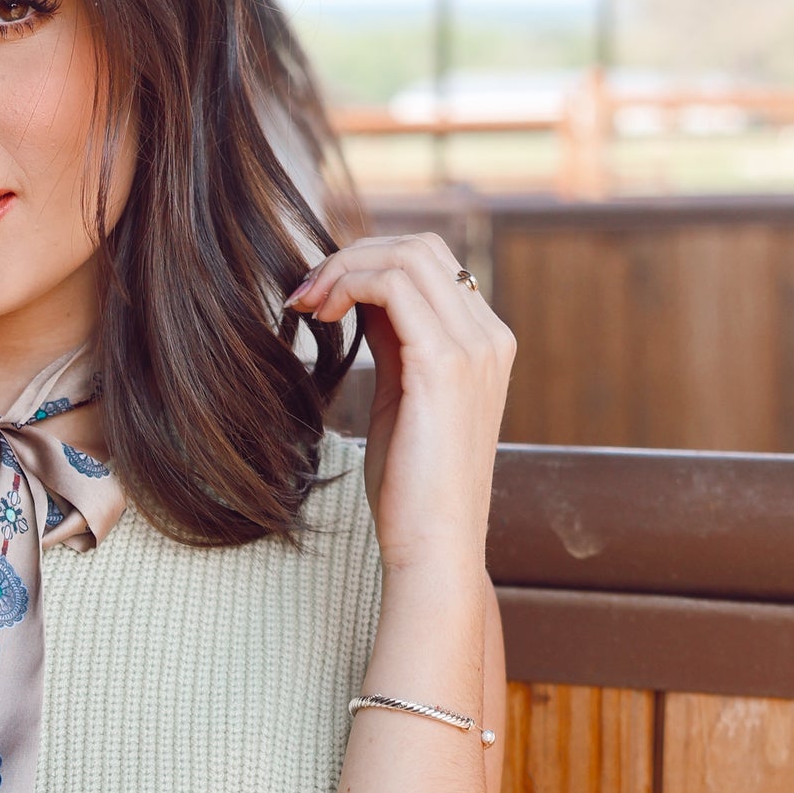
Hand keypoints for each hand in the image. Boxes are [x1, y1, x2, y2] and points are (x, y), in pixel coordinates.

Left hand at [291, 235, 513, 579]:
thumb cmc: (410, 486)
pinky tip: (319, 314)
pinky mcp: (446, 364)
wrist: (434, 544)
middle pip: (420, 248)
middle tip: (303, 293)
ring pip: (407, 257)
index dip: (366, 264)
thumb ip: (393, 341)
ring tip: (305, 302)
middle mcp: (489, 336)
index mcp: (484, 342)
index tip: (316, 296)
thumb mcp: (400, 396)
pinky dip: (348, 286)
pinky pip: (394, 287)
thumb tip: (360, 296)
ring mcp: (475, 347)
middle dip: (352, 257)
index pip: (429, 264)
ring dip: (344, 268)